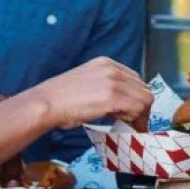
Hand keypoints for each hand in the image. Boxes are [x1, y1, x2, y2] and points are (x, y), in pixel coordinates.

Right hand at [25, 59, 153, 130]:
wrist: (44, 104)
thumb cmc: (59, 99)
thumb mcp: (86, 82)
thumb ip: (105, 86)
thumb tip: (122, 102)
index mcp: (106, 63)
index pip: (135, 79)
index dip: (136, 97)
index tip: (132, 111)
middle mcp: (112, 69)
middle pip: (142, 88)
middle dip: (141, 107)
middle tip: (134, 122)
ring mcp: (113, 82)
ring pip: (145, 98)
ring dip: (140, 114)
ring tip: (129, 125)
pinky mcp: (112, 97)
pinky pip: (138, 108)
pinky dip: (137, 119)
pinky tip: (125, 126)